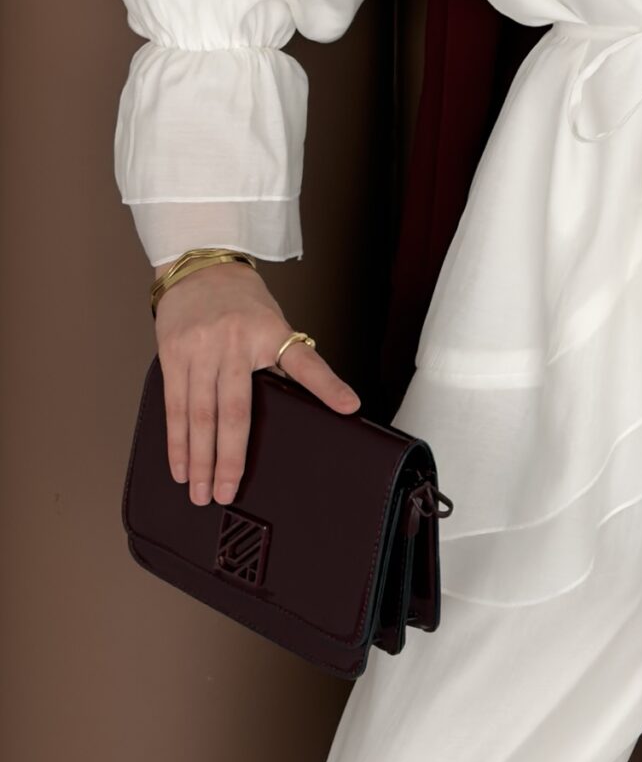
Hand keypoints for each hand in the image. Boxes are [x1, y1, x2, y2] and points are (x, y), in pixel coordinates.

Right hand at [152, 259, 360, 508]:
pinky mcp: (172, 354)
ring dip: (198, 458)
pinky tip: (179, 465)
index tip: (348, 407)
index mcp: (268, 334)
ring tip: (199, 492)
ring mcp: (198, 350)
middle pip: (231, 412)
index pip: (304, 364)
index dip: (327, 386)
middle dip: (226, 459)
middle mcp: (231, 343)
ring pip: (197, 415)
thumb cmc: (244, 302)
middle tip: (226, 495)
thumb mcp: (277, 323)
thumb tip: (331, 402)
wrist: (200, 267)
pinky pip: (174, 405)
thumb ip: (293, 361)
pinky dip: (176, 439)